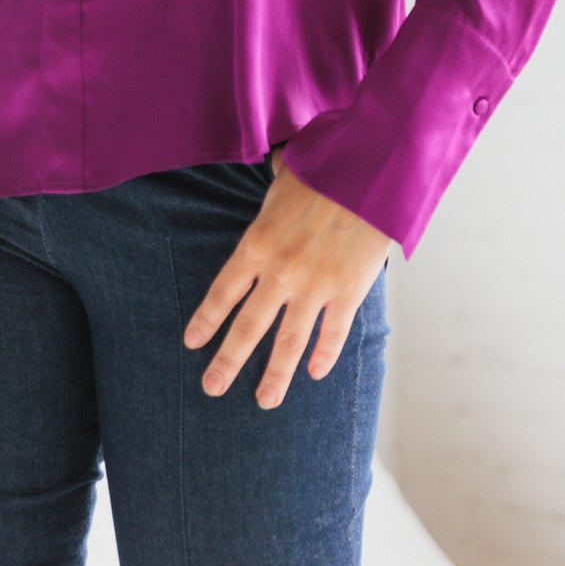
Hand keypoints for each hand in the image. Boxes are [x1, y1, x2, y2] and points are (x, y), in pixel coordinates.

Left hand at [181, 147, 392, 409]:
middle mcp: (281, 272)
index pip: (223, 292)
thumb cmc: (326, 165)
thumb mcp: (286, 175)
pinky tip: (316, 373)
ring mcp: (316, 286)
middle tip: (212, 387)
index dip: (207, 320)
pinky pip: (333, 332)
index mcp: (257, 243)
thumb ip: (274, 188)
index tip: (192, 343)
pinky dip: (325, 354)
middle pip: (248, 327)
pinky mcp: (349, 291)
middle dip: (228, 361)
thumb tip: (273, 165)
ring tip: (264, 401)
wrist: (372, 171)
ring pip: (289, 342)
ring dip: (276, 374)